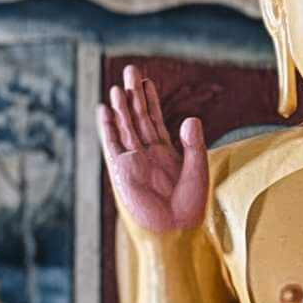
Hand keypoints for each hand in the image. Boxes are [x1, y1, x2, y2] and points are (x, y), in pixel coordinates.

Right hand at [98, 65, 208, 239]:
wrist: (175, 232)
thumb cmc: (190, 209)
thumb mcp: (198, 170)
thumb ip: (194, 144)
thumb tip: (190, 118)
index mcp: (168, 154)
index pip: (156, 120)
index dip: (151, 100)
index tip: (147, 81)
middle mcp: (148, 155)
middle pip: (138, 118)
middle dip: (134, 95)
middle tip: (131, 70)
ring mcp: (133, 161)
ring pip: (125, 127)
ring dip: (121, 107)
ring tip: (117, 86)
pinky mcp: (121, 171)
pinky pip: (112, 144)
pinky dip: (108, 127)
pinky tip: (104, 111)